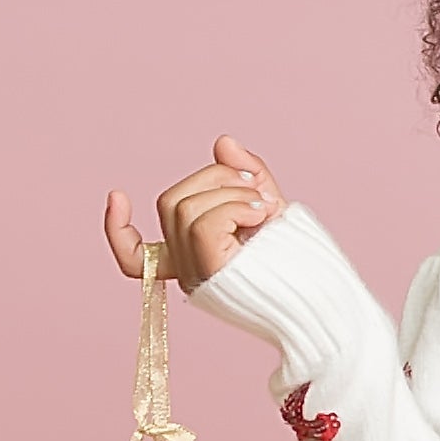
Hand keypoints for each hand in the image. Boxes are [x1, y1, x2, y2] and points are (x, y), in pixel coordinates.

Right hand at [104, 135, 287, 295]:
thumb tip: (223, 142)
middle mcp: (186, 269)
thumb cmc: (299, 260)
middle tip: (259, 192)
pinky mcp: (212, 272)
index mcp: (193, 259)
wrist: (324, 298)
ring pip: (185, 206)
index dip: (115, 230)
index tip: (116, 195)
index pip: (134, 258)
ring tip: (265, 209)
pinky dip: (236, 206)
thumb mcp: (269, 206)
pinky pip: (204, 222)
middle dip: (216, 178)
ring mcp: (196, 273)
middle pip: (170, 202)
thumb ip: (246, 174)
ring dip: (232, 192)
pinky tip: (261, 215)